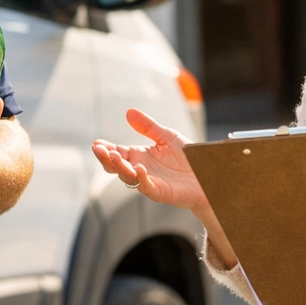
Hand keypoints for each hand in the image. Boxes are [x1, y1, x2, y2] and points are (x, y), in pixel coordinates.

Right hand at [91, 109, 208, 213]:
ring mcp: (149, 182)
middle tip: (99, 150)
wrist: (208, 173)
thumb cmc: (187, 157)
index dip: (106, 149)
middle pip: (117, 167)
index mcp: (139, 156)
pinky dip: (141, 179)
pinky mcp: (162, 192)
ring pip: (129, 178)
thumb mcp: (166, 136)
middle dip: (106, 159)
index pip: (117, 153)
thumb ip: (147, 127)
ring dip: (120, 168)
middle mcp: (140, 170)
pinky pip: (147, 187)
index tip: (97, 143)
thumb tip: (128, 112)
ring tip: (115, 156)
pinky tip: (139, 168)